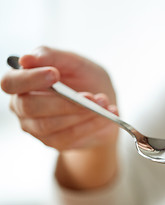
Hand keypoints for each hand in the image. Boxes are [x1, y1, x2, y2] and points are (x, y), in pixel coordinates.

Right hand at [1, 46, 118, 150]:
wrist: (104, 106)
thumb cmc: (86, 80)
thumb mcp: (76, 62)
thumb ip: (52, 56)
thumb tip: (26, 59)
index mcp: (23, 82)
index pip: (12, 82)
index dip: (30, 79)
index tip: (54, 74)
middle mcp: (22, 106)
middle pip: (30, 107)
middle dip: (64, 101)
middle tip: (91, 95)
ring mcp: (36, 127)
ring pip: (50, 125)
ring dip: (81, 113)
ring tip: (103, 102)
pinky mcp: (54, 142)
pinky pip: (69, 136)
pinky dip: (91, 124)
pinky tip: (106, 115)